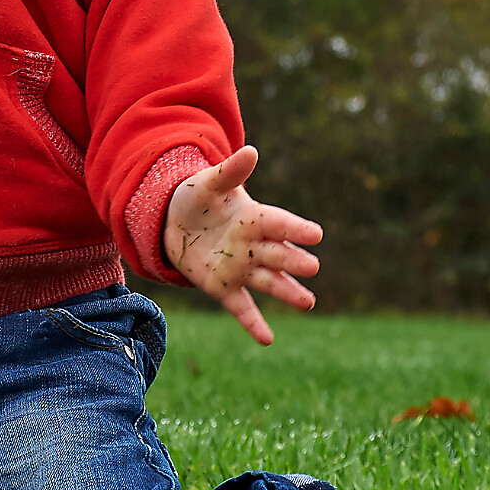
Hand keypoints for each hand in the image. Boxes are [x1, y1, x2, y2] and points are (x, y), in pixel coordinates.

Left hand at [161, 145, 321, 346]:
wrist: (173, 222)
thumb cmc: (198, 198)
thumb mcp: (208, 182)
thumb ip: (230, 172)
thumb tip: (251, 150)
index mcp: (254, 218)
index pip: (279, 223)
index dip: (295, 228)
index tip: (316, 234)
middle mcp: (253, 246)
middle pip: (277, 254)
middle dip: (293, 260)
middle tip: (312, 267)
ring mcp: (240, 269)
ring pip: (268, 282)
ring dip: (286, 291)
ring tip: (308, 303)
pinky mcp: (223, 288)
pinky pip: (241, 308)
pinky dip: (253, 323)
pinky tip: (267, 339)